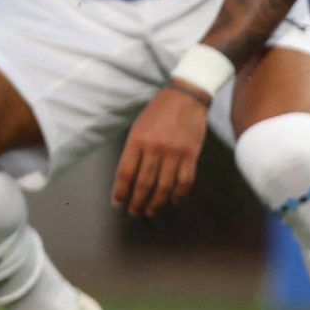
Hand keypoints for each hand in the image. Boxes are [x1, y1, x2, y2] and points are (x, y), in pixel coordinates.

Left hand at [112, 85, 208, 215]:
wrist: (185, 97)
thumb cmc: (157, 112)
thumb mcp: (138, 127)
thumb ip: (134, 150)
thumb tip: (128, 177)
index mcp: (137, 140)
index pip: (125, 172)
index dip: (120, 191)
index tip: (117, 203)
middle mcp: (154, 148)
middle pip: (144, 183)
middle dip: (137, 201)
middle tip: (134, 212)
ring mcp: (174, 152)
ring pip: (164, 186)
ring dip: (156, 203)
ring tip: (150, 211)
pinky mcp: (191, 155)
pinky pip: (184, 181)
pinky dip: (178, 194)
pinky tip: (172, 201)